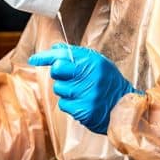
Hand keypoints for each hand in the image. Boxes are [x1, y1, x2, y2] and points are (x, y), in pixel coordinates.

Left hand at [28, 43, 142, 133]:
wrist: (125, 107)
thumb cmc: (109, 83)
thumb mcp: (98, 63)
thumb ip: (76, 55)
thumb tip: (55, 48)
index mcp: (93, 62)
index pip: (62, 56)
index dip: (45, 57)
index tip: (34, 59)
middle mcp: (90, 76)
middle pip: (57, 71)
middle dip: (58, 74)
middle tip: (69, 78)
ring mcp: (87, 94)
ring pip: (59, 89)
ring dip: (65, 91)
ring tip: (81, 92)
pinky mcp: (84, 110)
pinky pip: (64, 105)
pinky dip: (70, 105)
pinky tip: (83, 103)